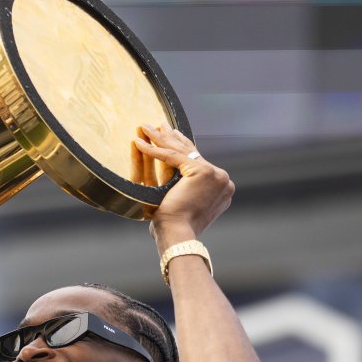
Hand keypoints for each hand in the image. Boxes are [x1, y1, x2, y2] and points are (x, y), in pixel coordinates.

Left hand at [132, 124, 234, 245]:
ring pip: (182, 152)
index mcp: (221, 188)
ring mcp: (216, 174)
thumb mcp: (181, 202)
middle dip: (173, 138)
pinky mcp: (202, 171)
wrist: (178, 235)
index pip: (198, 162)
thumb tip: (169, 172)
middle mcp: (223, 179)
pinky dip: (153, 149)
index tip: (169, 136)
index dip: (182, 147)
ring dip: (161, 138)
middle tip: (159, 125)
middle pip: (192, 152)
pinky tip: (139, 142)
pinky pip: (171, 156)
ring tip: (145, 127)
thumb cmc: (174, 227)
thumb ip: (182, 187)